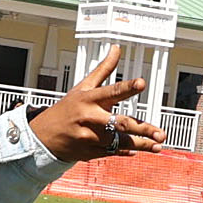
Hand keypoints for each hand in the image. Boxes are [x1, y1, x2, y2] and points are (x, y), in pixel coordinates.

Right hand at [32, 47, 166, 163]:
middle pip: (120, 123)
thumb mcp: (83, 86)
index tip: (141, 83)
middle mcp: (90, 118)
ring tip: (157, 145)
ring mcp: (90, 137)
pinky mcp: (90, 152)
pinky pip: (111, 153)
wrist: (43, 136)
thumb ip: (103, 70)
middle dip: (142, 129)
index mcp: (89, 99)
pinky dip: (125, 152)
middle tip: (160, 133)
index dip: (127, 87)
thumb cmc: (67, 109)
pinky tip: (139, 151)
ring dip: (140, 144)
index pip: (111, 91)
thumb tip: (116, 49)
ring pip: (119, 142)